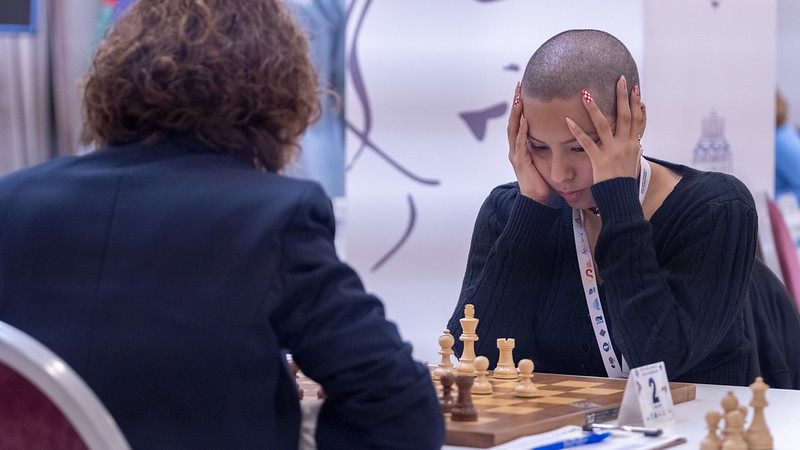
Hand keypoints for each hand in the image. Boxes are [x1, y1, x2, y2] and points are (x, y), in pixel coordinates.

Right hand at [507, 82, 553, 204]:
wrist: (538, 202)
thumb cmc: (545, 183)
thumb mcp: (547, 160)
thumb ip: (551, 146)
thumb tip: (566, 132)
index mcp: (522, 147)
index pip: (519, 121)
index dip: (520, 105)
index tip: (523, 89)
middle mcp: (516, 149)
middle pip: (513, 121)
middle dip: (515, 103)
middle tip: (518, 86)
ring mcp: (516, 155)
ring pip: (513, 129)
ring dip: (516, 112)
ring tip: (519, 97)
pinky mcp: (520, 162)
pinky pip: (520, 143)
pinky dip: (522, 130)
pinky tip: (525, 119)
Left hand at [565, 75, 645, 183]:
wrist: (621, 197)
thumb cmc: (625, 182)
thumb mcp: (634, 164)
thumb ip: (635, 152)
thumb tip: (640, 146)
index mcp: (633, 144)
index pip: (637, 119)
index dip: (636, 103)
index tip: (634, 87)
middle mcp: (625, 144)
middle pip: (624, 116)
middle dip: (622, 96)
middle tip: (619, 79)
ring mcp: (612, 151)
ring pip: (603, 125)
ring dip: (594, 109)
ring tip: (586, 94)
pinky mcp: (599, 159)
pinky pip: (586, 143)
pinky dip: (577, 131)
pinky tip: (568, 120)